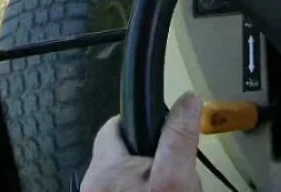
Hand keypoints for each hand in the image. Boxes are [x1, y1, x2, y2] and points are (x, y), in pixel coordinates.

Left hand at [81, 93, 202, 191]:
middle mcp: (93, 186)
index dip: (139, 121)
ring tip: (171, 185)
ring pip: (126, 177)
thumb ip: (178, 139)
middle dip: (148, 153)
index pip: (112, 127)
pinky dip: (143, 188)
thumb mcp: (174, 179)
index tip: (164, 129)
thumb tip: (188, 99)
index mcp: (101, 169)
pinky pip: (127, 191)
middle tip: (174, 166)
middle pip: (122, 153)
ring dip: (148, 175)